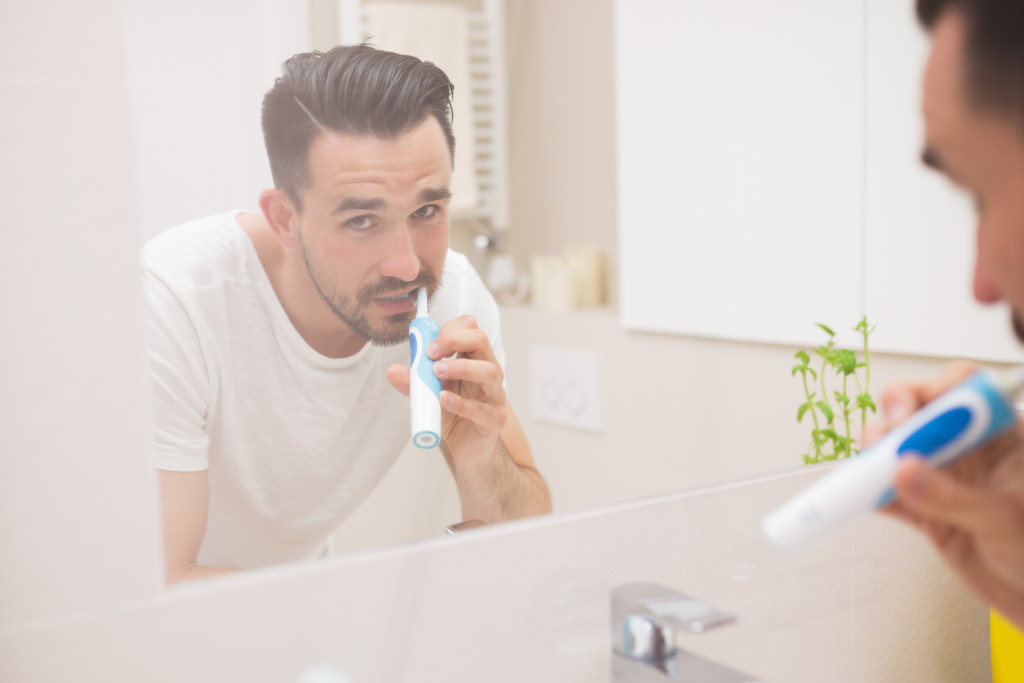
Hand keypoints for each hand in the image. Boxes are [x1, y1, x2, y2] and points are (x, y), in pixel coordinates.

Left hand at [386, 315, 506, 464]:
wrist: (468, 448)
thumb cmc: (453, 414)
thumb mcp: (429, 395)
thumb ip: (414, 382)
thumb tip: (392, 371)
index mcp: (475, 360)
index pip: (471, 330)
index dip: (449, 330)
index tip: (429, 344)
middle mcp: (489, 372)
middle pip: (481, 340)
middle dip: (453, 340)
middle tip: (431, 354)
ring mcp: (495, 395)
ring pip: (488, 371)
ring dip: (459, 368)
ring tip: (436, 374)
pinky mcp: (494, 420)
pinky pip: (481, 409)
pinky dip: (460, 403)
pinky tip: (443, 401)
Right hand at [864, 360, 1023, 628]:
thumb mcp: (1005, 519)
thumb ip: (953, 496)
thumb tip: (904, 471)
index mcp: (999, 436)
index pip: (963, 389)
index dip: (934, 391)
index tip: (911, 415)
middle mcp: (967, 449)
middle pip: (918, 410)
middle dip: (894, 418)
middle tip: (883, 441)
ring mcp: (942, 477)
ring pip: (895, 448)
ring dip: (876, 455)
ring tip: (871, 473)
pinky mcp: (922, 510)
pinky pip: (886, 493)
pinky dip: (868, 495)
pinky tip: (862, 498)